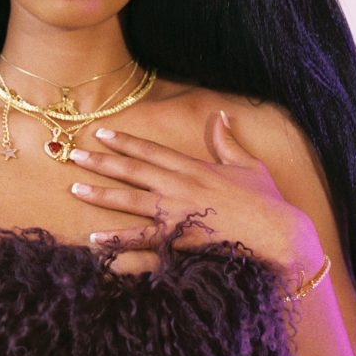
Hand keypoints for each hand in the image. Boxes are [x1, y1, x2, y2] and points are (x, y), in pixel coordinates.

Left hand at [69, 111, 321, 277]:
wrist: (281, 237)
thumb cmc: (267, 202)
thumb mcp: (249, 165)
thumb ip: (227, 141)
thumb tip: (220, 114)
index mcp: (193, 168)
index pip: (151, 150)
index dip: (124, 141)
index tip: (101, 132)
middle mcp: (179, 187)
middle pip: (132, 171)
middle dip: (101, 162)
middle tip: (74, 155)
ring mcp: (177, 214)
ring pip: (130, 201)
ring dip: (100, 195)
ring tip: (74, 188)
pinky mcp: (179, 241)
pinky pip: (141, 240)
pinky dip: (118, 240)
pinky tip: (95, 239)